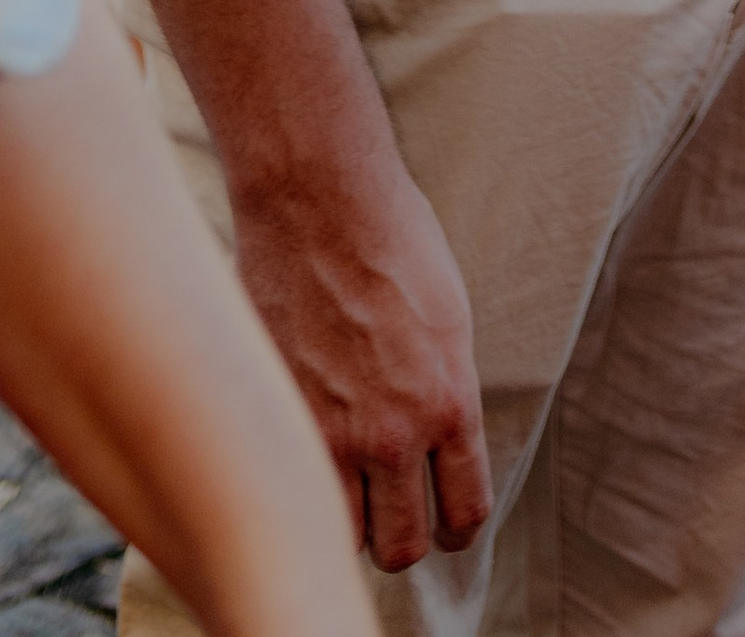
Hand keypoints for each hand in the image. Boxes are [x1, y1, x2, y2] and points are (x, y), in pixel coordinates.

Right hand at [230, 160, 490, 572]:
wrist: (318, 199)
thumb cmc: (391, 239)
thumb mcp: (447, 318)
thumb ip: (442, 392)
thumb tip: (433, 442)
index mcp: (450, 402)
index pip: (466, 511)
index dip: (455, 528)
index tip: (444, 525)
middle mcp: (394, 432)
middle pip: (403, 545)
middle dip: (400, 538)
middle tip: (390, 517)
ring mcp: (330, 431)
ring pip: (344, 538)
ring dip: (346, 525)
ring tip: (343, 496)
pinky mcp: (278, 417)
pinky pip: (292, 489)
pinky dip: (298, 487)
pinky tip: (301, 460)